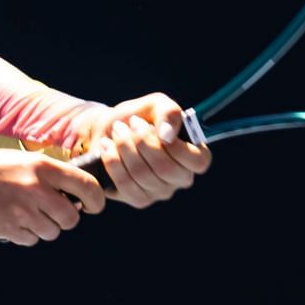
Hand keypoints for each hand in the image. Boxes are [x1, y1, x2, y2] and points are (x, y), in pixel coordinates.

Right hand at [0, 148, 105, 245]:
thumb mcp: (21, 160)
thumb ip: (47, 175)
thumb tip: (74, 197)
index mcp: (42, 167)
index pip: (87, 187)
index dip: (96, 201)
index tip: (93, 207)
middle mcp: (36, 189)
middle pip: (71, 218)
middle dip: (65, 219)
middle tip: (50, 212)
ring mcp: (22, 210)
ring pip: (51, 232)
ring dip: (43, 227)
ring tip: (23, 213)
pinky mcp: (8, 228)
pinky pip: (31, 240)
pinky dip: (24, 234)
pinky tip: (10, 219)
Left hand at [74, 92, 211, 208]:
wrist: (109, 130)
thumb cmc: (139, 117)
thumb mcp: (155, 105)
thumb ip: (169, 112)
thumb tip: (168, 135)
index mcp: (194, 155)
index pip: (198, 162)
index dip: (175, 145)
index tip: (151, 125)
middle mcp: (181, 178)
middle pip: (166, 168)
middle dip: (141, 142)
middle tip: (126, 125)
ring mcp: (161, 192)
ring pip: (143, 175)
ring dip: (124, 148)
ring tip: (116, 131)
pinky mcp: (139, 200)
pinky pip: (126, 185)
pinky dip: (113, 162)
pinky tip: (106, 148)